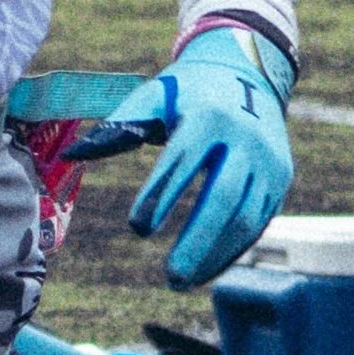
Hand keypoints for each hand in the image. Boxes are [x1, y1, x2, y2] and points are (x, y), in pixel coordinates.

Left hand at [112, 23, 294, 287]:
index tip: (137, 228)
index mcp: (209, 116)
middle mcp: (245, 140)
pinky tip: (204, 271)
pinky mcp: (279, 182)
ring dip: (214, 255)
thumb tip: (73, 154)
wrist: (249, 74)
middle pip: (224, 197)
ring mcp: (268, 162)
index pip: (183, 161)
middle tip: (170, 275)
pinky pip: (257, 224)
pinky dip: (230, 251)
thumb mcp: (154, 96)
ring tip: (181, 281)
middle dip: (198, 240)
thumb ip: (119, 126)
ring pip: (245, 219)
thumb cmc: (187, 92)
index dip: (161, 195)